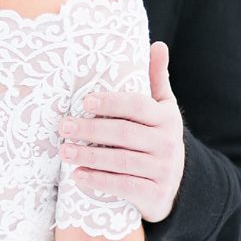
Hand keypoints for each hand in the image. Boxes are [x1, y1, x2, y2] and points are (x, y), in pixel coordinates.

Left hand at [60, 41, 185, 222]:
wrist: (177, 187)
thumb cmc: (158, 139)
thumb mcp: (163, 110)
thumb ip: (156, 80)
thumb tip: (158, 45)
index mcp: (168, 119)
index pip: (138, 106)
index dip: (112, 102)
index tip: (85, 102)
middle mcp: (168, 144)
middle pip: (124, 133)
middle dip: (91, 129)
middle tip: (63, 127)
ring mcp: (163, 170)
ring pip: (121, 161)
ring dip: (89, 156)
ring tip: (64, 151)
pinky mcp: (155, 195)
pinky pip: (123, 186)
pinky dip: (99, 181)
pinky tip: (78, 176)